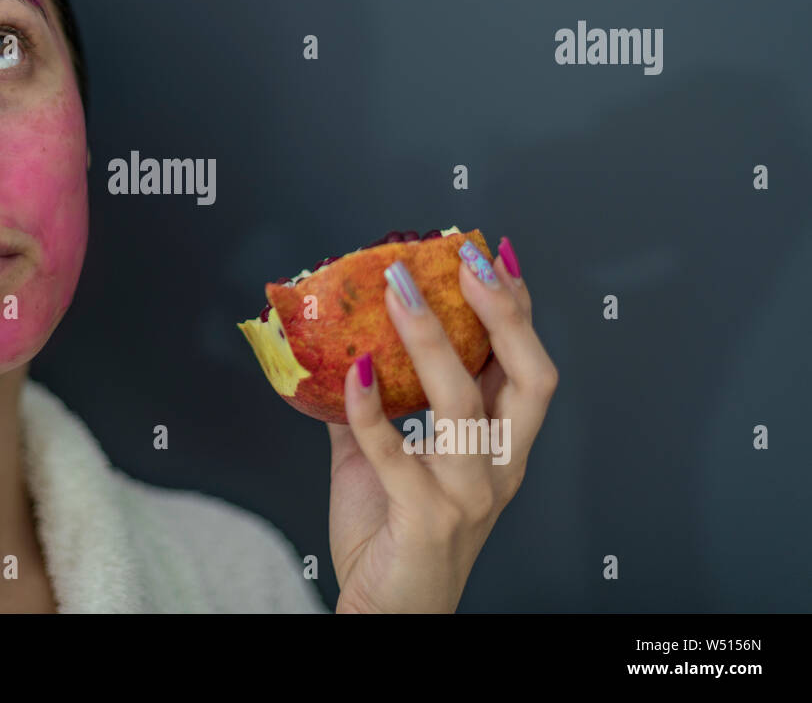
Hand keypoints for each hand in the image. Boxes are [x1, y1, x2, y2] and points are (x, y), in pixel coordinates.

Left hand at [326, 242, 558, 612]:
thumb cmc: (391, 537)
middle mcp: (497, 467)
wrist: (386, 614)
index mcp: (497, 447)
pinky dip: (371, 409)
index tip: (494, 253)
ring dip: (429, 339)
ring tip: (397, 292)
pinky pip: (396, 453)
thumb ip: (374, 407)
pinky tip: (352, 373)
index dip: (516, 307)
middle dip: (502, 311)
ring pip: (462, 404)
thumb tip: (339, 349)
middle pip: (530, 376)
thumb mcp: (383, 460)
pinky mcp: (427, 519)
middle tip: (464, 260)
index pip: (525, 364)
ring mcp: (468, 494)